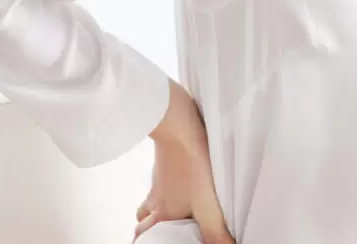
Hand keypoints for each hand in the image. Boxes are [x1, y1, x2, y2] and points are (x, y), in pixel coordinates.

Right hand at [135, 81, 234, 243]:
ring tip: (164, 212)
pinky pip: (157, 179)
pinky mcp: (165, 160)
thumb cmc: (193, 163)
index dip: (146, 241)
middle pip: (141, 221)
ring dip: (152, 209)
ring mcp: (159, 179)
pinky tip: (177, 182)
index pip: (144, 235)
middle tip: (155, 231)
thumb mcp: (208, 204)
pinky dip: (162, 186)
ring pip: (147, 200)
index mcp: (164, 213)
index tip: (151, 241)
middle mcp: (157, 199)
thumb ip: (214, 231)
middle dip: (146, 229)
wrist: (178, 125)